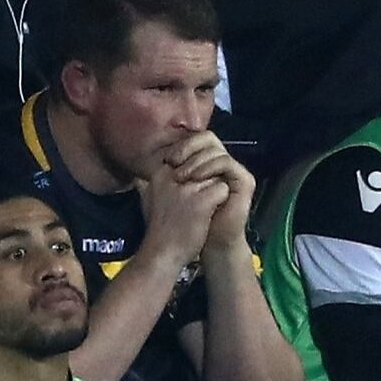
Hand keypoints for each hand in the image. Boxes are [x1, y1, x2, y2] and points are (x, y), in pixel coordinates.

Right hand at [138, 160, 229, 269]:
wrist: (162, 255)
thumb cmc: (158, 231)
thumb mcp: (147, 202)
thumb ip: (146, 186)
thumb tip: (140, 178)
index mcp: (160, 173)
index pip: (188, 161)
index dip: (194, 177)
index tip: (187, 197)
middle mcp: (173, 176)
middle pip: (202, 166)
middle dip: (205, 182)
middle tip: (196, 206)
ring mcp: (187, 188)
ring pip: (214, 176)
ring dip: (212, 192)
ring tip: (202, 211)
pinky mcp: (202, 201)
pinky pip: (222, 189)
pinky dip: (221, 201)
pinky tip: (210, 214)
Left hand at [165, 131, 254, 249]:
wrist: (209, 242)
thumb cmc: (189, 223)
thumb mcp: (168, 199)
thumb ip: (157, 187)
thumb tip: (135, 177)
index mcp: (206, 164)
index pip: (196, 140)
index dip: (181, 146)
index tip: (166, 160)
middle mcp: (221, 164)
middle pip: (208, 138)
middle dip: (188, 148)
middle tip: (173, 163)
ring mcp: (233, 172)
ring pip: (217, 149)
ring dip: (197, 160)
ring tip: (183, 176)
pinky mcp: (244, 180)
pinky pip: (227, 163)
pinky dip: (210, 167)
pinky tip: (197, 179)